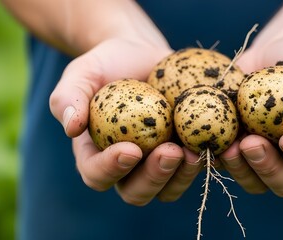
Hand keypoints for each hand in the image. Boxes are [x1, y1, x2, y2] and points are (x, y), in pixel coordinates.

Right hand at [49, 38, 202, 204]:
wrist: (141, 55)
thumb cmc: (107, 65)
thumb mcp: (82, 74)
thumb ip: (68, 98)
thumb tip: (71, 128)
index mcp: (96, 154)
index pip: (97, 175)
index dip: (111, 169)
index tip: (130, 149)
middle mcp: (127, 167)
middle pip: (136, 193)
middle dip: (153, 177)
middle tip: (168, 151)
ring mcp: (156, 164)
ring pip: (167, 189)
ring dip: (180, 175)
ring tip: (192, 151)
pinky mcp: (182, 153)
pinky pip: (193, 170)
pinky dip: (204, 162)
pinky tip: (215, 146)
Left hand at [219, 30, 282, 196]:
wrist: (277, 48)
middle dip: (269, 169)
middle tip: (252, 143)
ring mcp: (267, 155)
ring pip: (257, 183)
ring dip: (242, 170)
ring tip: (229, 147)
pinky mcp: (240, 147)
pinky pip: (230, 167)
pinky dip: (219, 160)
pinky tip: (210, 143)